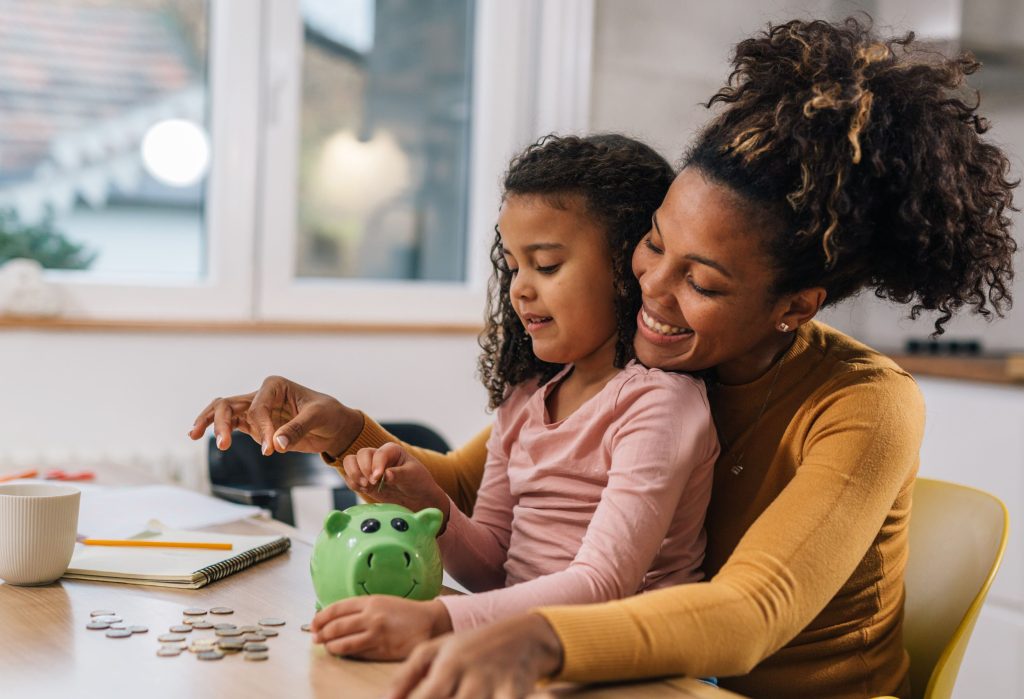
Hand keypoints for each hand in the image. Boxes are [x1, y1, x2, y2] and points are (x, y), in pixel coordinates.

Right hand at [188, 375, 361, 456]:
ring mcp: (255, 410)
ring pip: (223, 412)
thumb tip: (277, 444)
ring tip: (194, 435)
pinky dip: (215, 429)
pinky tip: (198, 435)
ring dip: (211, 424)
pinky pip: (230, 425)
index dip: (262, 427)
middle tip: (223, 444)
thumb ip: (297, 429)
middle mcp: (261, 395)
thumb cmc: (329, 414)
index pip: (257, 406)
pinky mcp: (255, 425)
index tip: (272, 447)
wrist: (334, 426)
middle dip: (221, 423)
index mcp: (275, 385)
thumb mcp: (318, 417)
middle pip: (229, 404)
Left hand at [310, 596, 451, 660]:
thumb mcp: (382, 602)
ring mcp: (375, 634)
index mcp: (370, 601)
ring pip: (343, 643)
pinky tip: (343, 653)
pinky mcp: (381, 650)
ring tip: (327, 647)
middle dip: (322, 633)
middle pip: (336, 627)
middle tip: (315, 637)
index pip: (337, 608)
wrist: (428, 623)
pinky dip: (346, 654)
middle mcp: (371, 617)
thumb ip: (361, 609)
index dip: (321, 617)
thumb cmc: (404, 612)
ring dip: (330, 646)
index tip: (313, 623)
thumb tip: (336, 619)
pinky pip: (357, 653)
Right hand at [340, 443, 449, 518]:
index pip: (378, 454)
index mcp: (391, 450)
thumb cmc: (418, 481)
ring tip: (367, 486)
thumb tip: (386, 474)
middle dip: (363, 469)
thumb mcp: (412, 475)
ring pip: (350, 462)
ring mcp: (369, 468)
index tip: (378, 478)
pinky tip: (366, 490)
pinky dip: (353, 484)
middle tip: (372, 483)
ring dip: (354, 475)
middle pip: (361, 455)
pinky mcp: (364, 480)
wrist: (417, 498)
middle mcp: (378, 456)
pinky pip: (350, 478)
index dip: (376, 465)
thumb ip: (399, 474)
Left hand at [385, 613, 563, 698]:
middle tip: (446, 696)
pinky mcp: (514, 695)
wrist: (526, 636)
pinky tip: (487, 696)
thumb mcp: (437, 650)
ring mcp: (494, 687)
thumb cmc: (473, 646)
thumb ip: (407, 674)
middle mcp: (471, 677)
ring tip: (459, 694)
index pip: (425, 697)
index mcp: (449, 665)